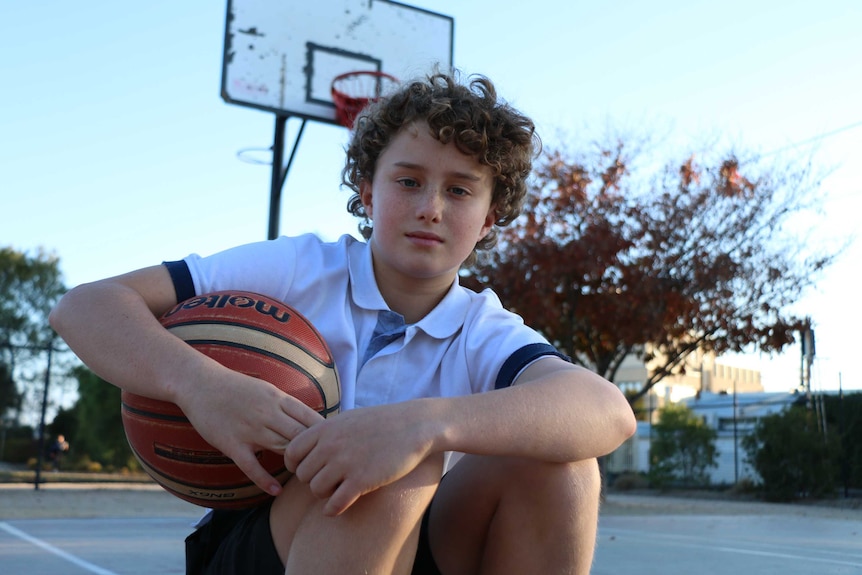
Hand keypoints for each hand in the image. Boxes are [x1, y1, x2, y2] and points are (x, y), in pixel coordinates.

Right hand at [175, 369, 324, 495]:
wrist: (201, 384)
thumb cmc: (236, 388)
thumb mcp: (267, 389)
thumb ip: (287, 405)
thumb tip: (310, 419)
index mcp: (278, 398)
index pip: (310, 418)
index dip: (325, 435)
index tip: (334, 446)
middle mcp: (267, 413)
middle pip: (301, 435)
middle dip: (315, 452)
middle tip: (325, 467)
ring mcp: (250, 429)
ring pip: (282, 448)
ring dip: (296, 464)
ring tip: (307, 478)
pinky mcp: (232, 443)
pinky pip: (252, 465)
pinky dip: (265, 479)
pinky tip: (277, 490)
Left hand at [284, 400, 438, 515]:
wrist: (415, 426)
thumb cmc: (384, 422)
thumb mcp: (350, 418)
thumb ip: (328, 431)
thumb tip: (311, 442)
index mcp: (326, 428)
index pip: (291, 452)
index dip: (296, 465)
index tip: (309, 470)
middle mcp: (331, 445)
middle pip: (303, 475)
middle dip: (314, 480)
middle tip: (329, 481)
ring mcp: (345, 463)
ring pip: (316, 490)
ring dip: (325, 495)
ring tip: (338, 490)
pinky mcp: (361, 481)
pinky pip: (334, 504)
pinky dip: (333, 510)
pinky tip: (341, 506)